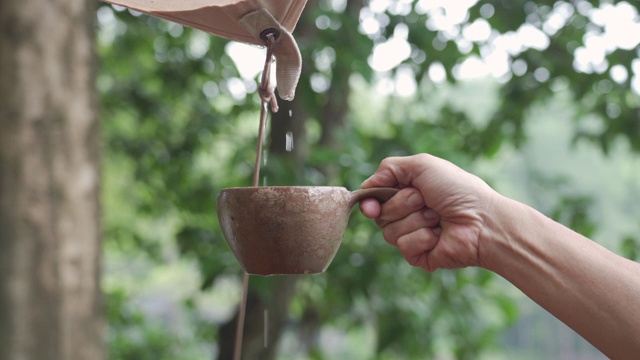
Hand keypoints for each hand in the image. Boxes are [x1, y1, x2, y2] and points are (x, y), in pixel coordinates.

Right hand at [360, 154, 495, 270]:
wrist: (481, 220)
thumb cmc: (457, 190)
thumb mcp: (422, 165)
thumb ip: (389, 168)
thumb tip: (366, 186)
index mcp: (407, 192)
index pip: (374, 199)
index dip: (370, 203)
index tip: (371, 206)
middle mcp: (408, 214)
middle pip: (380, 215)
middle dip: (402, 205)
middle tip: (426, 201)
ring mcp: (413, 236)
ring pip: (390, 232)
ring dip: (416, 220)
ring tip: (437, 218)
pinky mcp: (419, 255)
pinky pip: (404, 247)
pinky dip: (421, 238)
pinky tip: (438, 235)